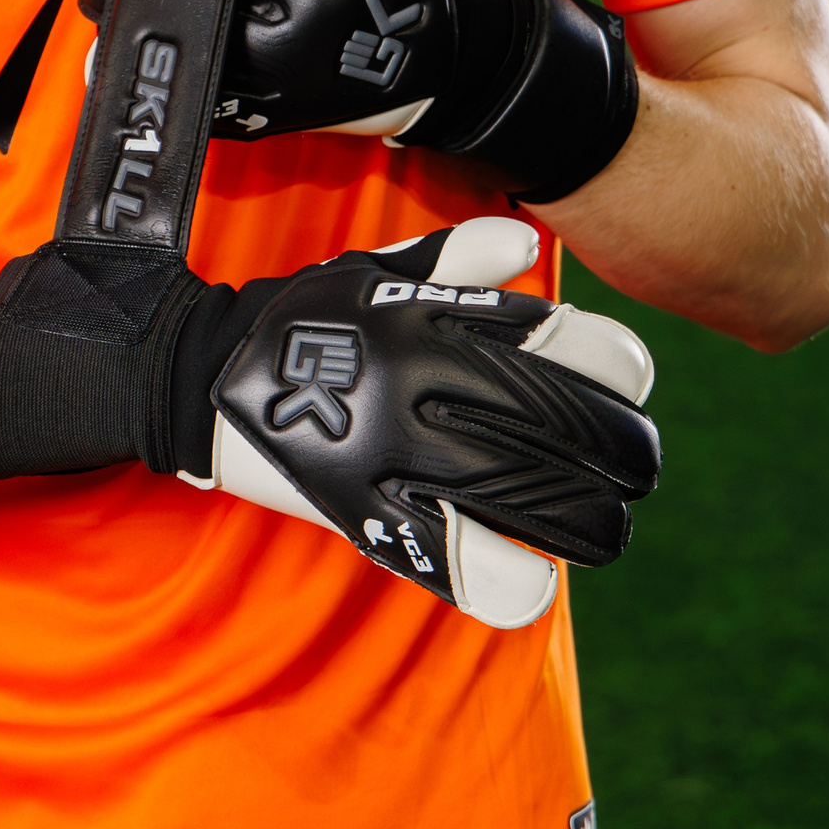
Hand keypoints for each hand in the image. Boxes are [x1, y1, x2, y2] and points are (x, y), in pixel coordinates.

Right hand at [0, 217, 658, 630]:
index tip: (621, 398)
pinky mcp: (376, 517)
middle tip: (626, 480)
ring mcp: (410, 453)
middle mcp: (442, 383)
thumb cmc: (304, 322)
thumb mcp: (378, 274)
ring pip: (553, 510)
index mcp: (454, 321)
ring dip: (593, 529)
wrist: (200, 374)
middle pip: (589, 435)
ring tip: (592, 532)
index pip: (587, 348)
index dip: (624, 378)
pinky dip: (515, 585)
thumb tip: (527, 244)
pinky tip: (520, 575)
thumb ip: (458, 259)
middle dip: (628, 463)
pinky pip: (476, 573)